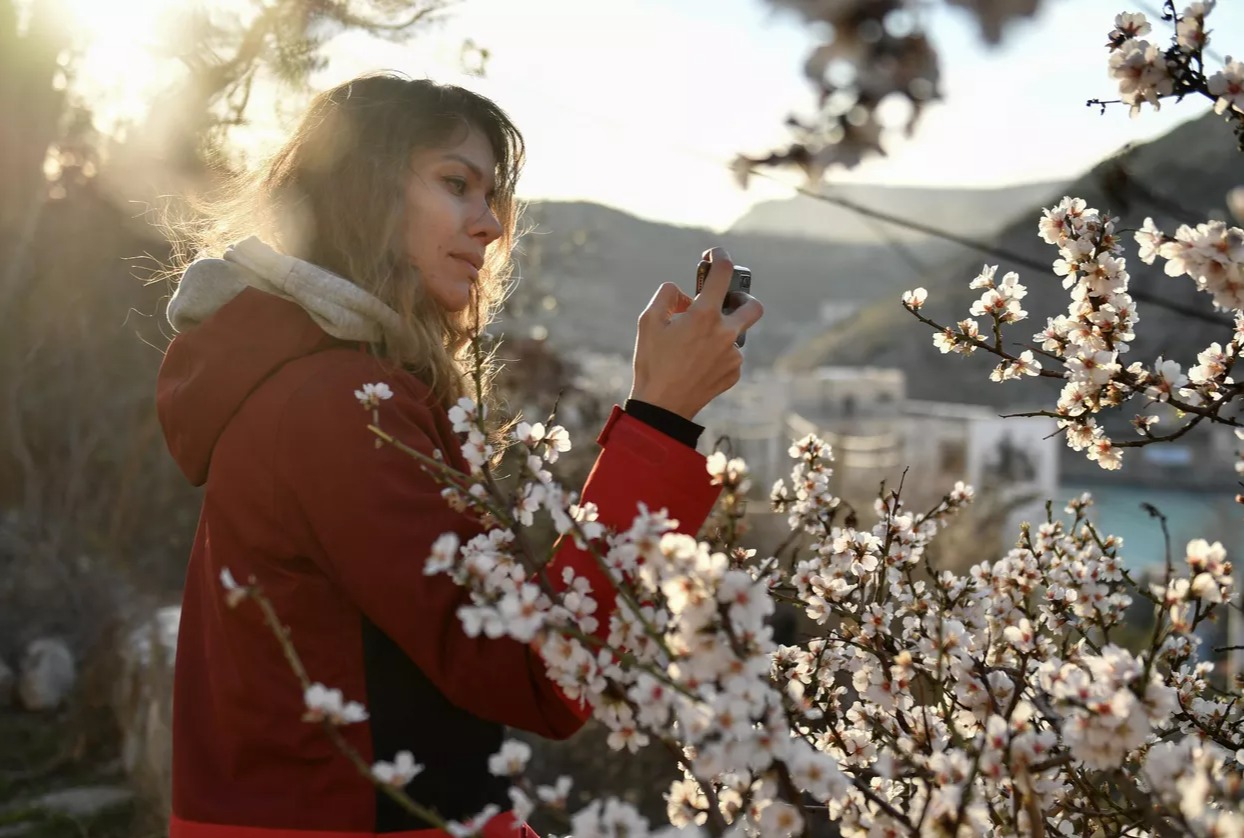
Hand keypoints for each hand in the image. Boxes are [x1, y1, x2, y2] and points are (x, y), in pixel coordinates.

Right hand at [628, 247, 763, 420]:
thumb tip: (682, 294)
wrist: (662, 407)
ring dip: (720, 331)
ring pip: (736, 333)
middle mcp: (725, 333)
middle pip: (752, 305)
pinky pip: (731, 355)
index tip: (715, 254)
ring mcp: (733, 355)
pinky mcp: (734, 373)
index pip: (721, 273)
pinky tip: (697, 363)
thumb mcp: (647, 321)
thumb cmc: (652, 362)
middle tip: (725, 301)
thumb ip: (667, 296)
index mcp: (704, 315)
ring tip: (696, 343)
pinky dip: (718, 353)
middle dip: (742, 297)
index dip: (720, 257)